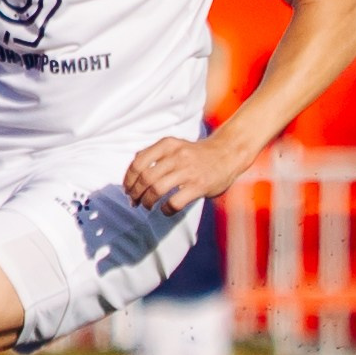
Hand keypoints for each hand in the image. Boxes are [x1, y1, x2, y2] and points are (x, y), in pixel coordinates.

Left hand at [123, 133, 252, 214]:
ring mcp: (188, 171)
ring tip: (147, 206)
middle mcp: (176, 156)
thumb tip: (132, 173)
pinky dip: (165, 209)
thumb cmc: (197, 153)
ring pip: (156, 189)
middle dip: (135, 193)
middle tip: (134, 201)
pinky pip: (174, 202)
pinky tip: (166, 209)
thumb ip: (156, 155)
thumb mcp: (175, 145)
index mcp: (168, 144)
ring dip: (147, 201)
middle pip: (145, 178)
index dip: (128, 178)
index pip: (138, 162)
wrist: (228, 153)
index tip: (127, 189)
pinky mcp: (198, 186)